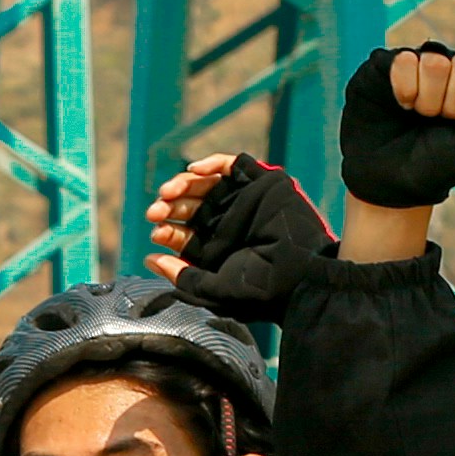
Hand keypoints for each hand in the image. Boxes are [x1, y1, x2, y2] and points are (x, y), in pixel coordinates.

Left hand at [150, 152, 339, 316]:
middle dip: (169, 206)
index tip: (157, 234)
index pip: (183, 234)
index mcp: (217, 250)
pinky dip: (213, 163)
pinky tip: (194, 170)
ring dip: (183, 184)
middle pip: (190, 206)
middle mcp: (229, 224)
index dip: (167, 231)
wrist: (302, 277)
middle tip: (156, 211)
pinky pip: (235, 166)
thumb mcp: (213, 291)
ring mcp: (244, 203)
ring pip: (206, 184)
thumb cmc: (260, 292)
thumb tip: (152, 259)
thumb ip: (183, 277)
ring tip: (168, 191)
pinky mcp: (262, 184)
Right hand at [338, 43, 454, 213]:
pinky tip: (401, 104)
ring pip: (436, 61)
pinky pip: (405, 60)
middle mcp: (454, 71)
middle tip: (440, 120)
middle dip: (454, 100)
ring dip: (427, 98)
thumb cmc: (434, 165)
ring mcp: (422, 65)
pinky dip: (404, 89)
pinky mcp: (391, 65)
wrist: (386, 180)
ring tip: (419, 114)